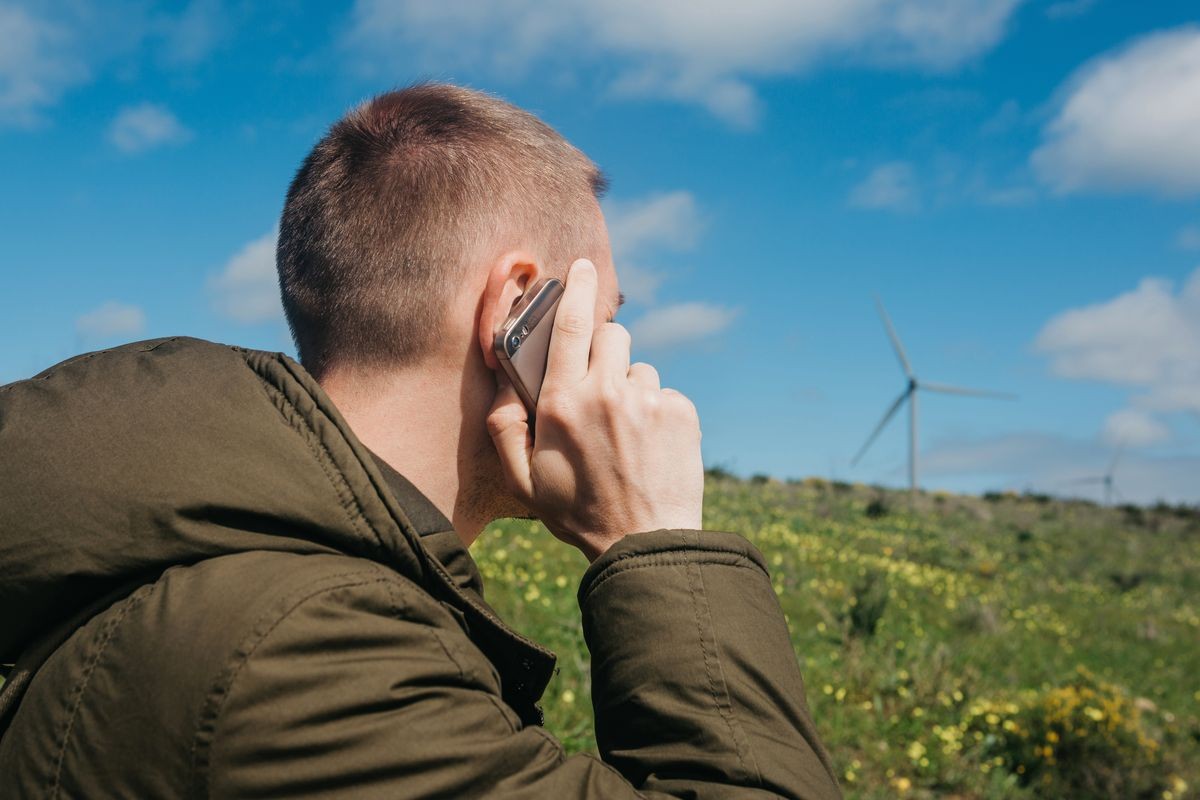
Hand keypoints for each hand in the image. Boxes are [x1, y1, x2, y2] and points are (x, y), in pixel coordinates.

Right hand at [487, 259, 703, 560]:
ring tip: (627, 434)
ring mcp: (649, 400)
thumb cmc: (577, 514)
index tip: (582, 267)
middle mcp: (607, 392)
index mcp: (564, 402)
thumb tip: (502, 385)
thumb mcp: (523, 481)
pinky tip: (651, 448)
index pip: (572, 324)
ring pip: (640, 368)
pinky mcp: (682, 413)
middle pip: (612, 334)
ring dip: (631, 388)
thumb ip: (504, 428)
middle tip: (598, 389)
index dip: (577, 287)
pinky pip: (666, 394)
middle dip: (604, 351)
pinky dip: (658, 412)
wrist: (645, 545)